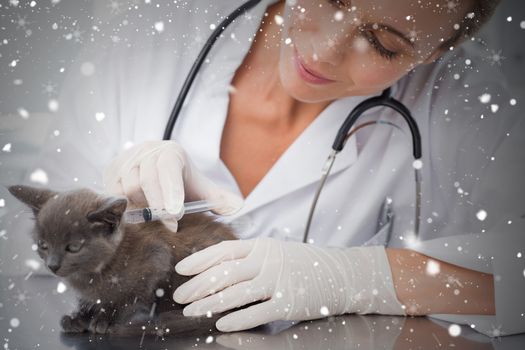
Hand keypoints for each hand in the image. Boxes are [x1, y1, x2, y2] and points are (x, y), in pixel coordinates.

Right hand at [103, 140, 242, 230]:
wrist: (157, 173)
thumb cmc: (182, 184)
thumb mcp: (201, 189)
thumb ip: (220, 199)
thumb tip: (239, 207)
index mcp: (171, 152)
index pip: (168, 167)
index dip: (171, 191)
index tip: (176, 214)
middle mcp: (146, 151)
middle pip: (145, 180)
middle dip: (158, 206)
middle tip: (170, 226)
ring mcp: (126, 160)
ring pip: (127, 188)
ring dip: (141, 208)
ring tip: (154, 218)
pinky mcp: (110, 171)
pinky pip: (113, 193)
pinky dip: (125, 207)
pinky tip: (138, 215)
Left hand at [172, 238, 404, 331]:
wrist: (340, 274)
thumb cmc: (304, 263)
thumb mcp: (276, 251)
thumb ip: (250, 257)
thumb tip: (217, 268)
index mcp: (262, 246)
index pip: (224, 250)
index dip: (200, 259)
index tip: (182, 269)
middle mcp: (267, 261)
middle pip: (224, 272)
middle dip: (198, 285)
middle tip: (180, 296)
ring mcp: (278, 281)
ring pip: (235, 293)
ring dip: (209, 303)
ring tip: (192, 311)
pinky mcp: (288, 302)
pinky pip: (256, 312)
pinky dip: (236, 319)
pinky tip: (221, 324)